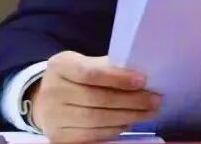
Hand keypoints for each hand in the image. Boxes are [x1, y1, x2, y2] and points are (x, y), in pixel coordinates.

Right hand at [29, 51, 160, 141]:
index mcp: (60, 66)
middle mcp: (53, 92)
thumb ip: (107, 67)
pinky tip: (129, 122)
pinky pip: (93, 135)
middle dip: (131, 101)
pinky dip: (114, 129)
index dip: (118, 78)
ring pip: (97, 120)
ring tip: (148, 112)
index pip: (91, 73)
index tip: (143, 80)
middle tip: (155, 100)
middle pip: (97, 99)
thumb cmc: (74, 78)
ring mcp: (53, 118)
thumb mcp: (84, 63)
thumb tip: (140, 75)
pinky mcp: (59, 138)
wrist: (45, 100)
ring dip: (128, 117)